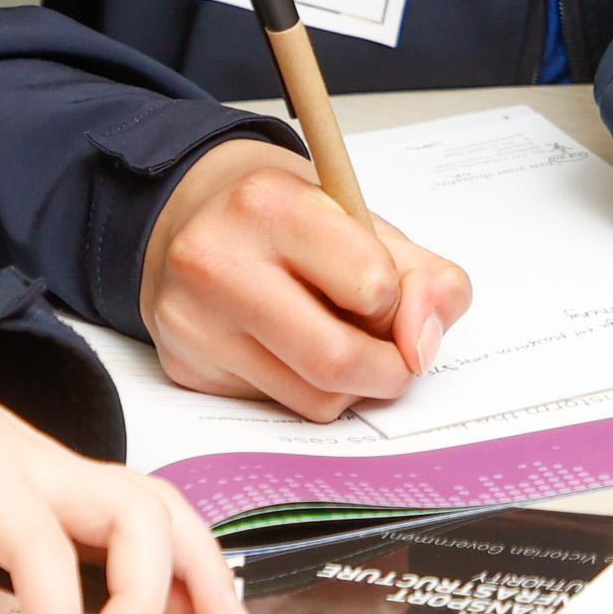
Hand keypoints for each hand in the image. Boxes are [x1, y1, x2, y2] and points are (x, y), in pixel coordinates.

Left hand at [0, 351, 249, 613]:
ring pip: (158, 504)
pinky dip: (187, 556)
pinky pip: (147, 513)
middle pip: (131, 508)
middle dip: (145, 591)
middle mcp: (36, 458)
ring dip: (198, 565)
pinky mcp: (69, 487)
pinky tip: (199, 605)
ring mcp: (61, 469)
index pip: (38, 541)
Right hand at [141, 138, 474, 422]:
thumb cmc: (289, 220)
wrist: (194, 217)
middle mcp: (218, 261)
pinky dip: (306, 390)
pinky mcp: (185, 366)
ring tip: (337, 340)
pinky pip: (276, 407)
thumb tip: (423, 346)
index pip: (372, 286)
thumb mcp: (366, 223)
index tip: (387, 296)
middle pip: (338, 360)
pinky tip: (293, 350)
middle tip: (390, 352)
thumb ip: (427, 278)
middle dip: (387, 369)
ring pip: (313, 399)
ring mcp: (193, 320)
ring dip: (349, 385)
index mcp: (270, 206)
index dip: (397, 303)